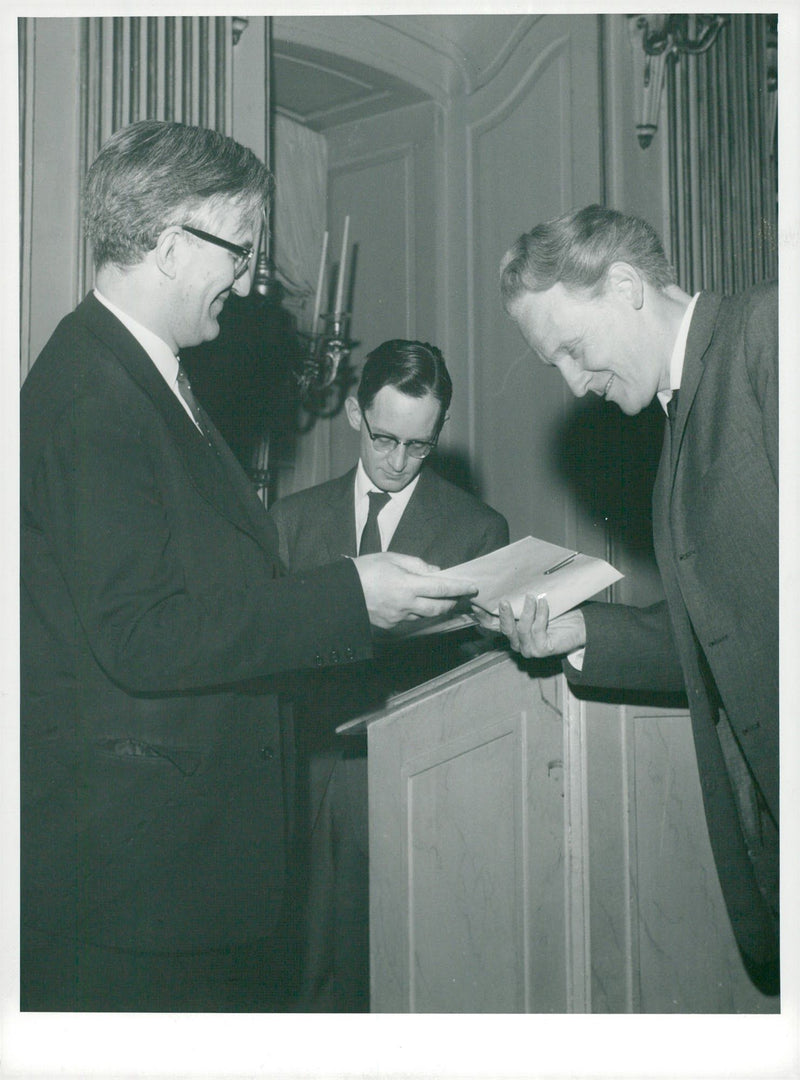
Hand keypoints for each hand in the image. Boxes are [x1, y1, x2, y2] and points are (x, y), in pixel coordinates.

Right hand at [353, 552, 476, 629]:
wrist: (341, 593)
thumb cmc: (365, 569)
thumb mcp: (392, 558)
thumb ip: (417, 564)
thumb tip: (435, 571)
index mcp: (408, 585)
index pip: (441, 588)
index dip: (459, 588)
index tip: (472, 587)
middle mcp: (406, 604)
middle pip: (439, 608)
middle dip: (452, 602)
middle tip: (459, 596)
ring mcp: (399, 617)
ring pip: (426, 615)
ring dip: (436, 608)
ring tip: (440, 600)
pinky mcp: (391, 625)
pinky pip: (410, 619)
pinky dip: (418, 612)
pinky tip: (416, 605)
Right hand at [480, 593, 586, 658]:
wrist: (580, 625)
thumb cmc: (557, 614)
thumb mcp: (533, 607)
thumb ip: (519, 603)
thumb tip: (504, 587)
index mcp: (512, 633)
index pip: (493, 626)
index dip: (483, 617)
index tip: (476, 605)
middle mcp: (518, 644)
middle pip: (505, 629)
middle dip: (504, 614)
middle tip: (504, 601)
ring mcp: (529, 649)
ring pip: (521, 629)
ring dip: (526, 611)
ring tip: (532, 597)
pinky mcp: (542, 650)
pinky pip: (537, 630)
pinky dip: (540, 615)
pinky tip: (543, 604)